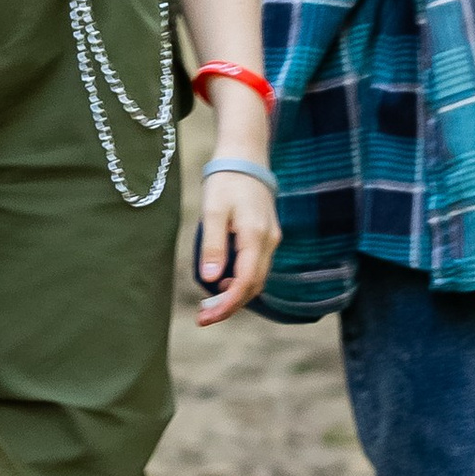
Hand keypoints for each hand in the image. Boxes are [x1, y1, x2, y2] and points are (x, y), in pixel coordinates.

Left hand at [194, 170, 278, 326]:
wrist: (246, 157)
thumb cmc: (226, 181)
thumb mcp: (212, 211)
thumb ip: (213, 246)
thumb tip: (211, 280)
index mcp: (255, 237)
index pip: (245, 283)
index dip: (226, 305)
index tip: (206, 318)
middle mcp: (269, 242)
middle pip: (253, 286)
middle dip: (230, 305)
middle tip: (203, 317)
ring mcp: (271, 239)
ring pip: (256, 278)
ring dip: (235, 295)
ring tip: (209, 305)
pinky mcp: (267, 236)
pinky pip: (256, 267)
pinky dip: (240, 280)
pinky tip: (222, 282)